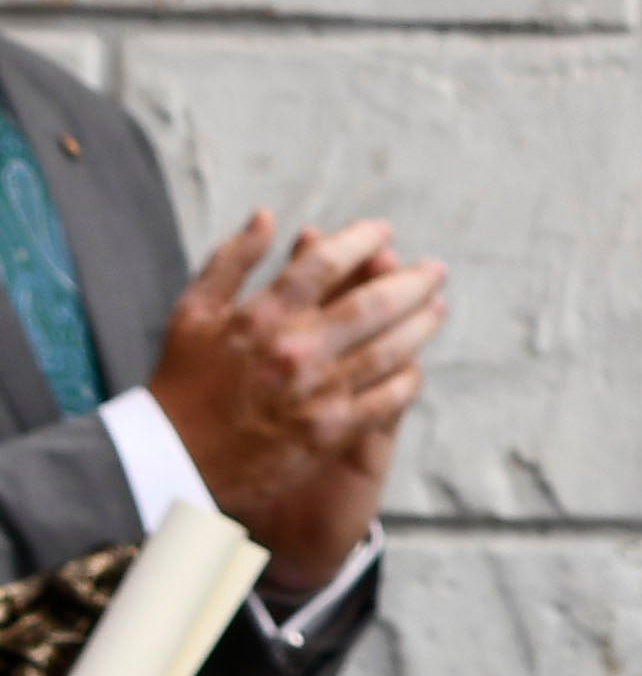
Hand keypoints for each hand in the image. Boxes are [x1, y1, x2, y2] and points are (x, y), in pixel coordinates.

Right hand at [142, 215, 441, 576]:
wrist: (170, 460)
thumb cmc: (181, 380)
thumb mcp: (193, 311)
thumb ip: (232, 260)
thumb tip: (268, 215)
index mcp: (262, 315)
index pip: (326, 262)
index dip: (361, 240)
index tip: (383, 231)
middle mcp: (296, 349)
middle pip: (374, 303)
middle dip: (413, 281)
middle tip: (436, 269)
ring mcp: (318, 391)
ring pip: (391, 349)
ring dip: (422, 325)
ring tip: (437, 308)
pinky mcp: (331, 431)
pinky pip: (388, 398)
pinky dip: (408, 377)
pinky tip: (416, 366)